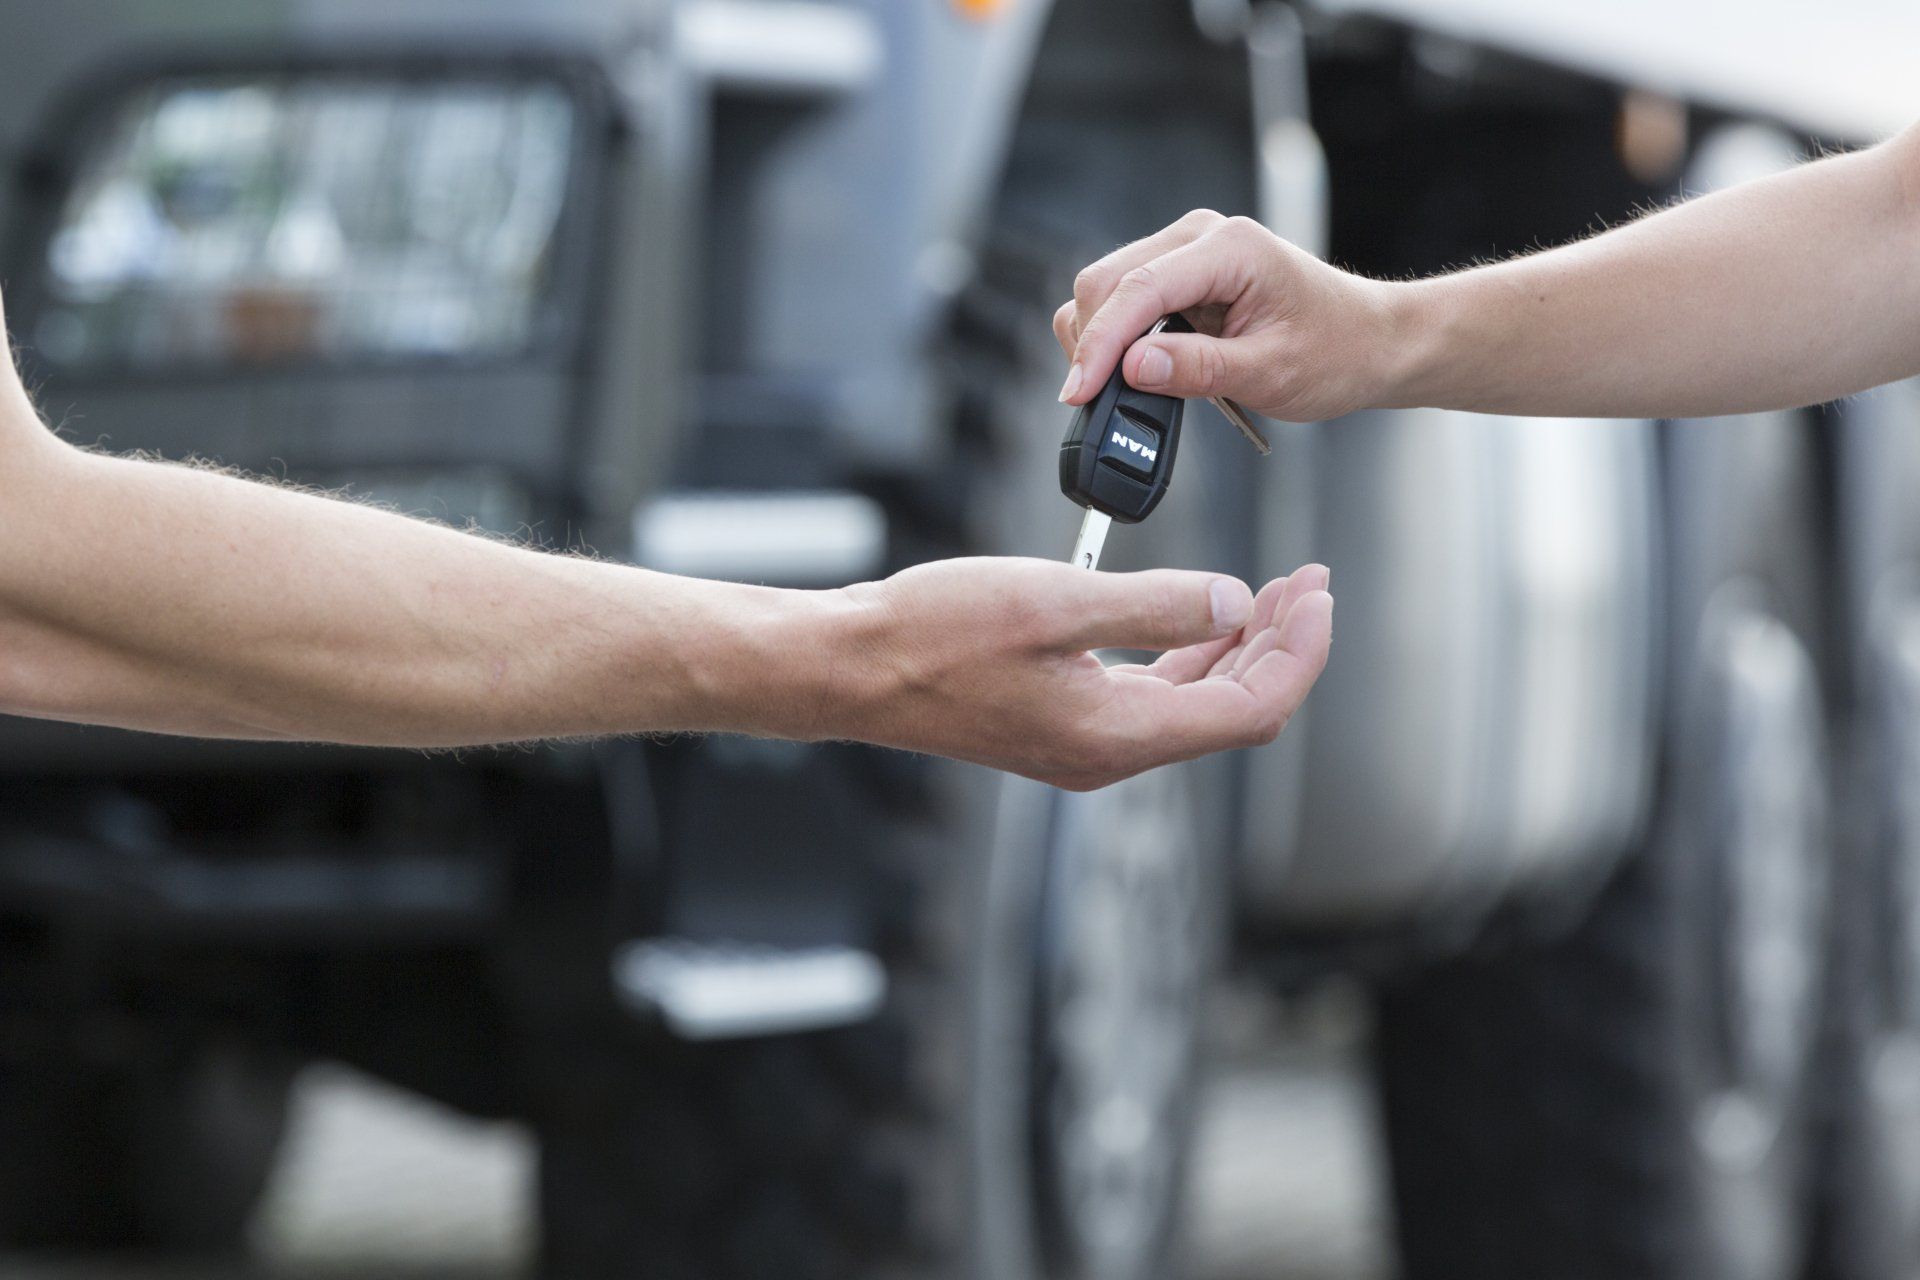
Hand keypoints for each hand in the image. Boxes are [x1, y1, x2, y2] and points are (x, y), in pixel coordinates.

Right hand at [835, 557, 1330, 789]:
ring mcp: (1085, 743)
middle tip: (1308, 582)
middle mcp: (1110, 753)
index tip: (1317, 592)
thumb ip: (1153, 605)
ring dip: (1240, 648)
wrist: (854, 667)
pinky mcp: (1063, 723)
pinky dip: (1190, 654)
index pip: (1250, 708)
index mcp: (1118, 734)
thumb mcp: (1055, 602)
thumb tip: (1235, 603)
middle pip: (1233, 711)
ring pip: (1195, 704)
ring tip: (1270, 592)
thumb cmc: (936, 634)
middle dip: (1281, 645)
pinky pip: (1153, 696)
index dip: (1298, 652)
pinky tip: (1199, 615)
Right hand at [1055, 209, 1400, 422]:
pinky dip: (1116, 338)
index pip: (1139, 290)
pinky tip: (1136, 370)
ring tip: (1123, 390)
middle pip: (1105, 282)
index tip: (1079, 392)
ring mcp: (1187, 251)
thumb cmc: (1337, 349)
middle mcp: (1200, 237)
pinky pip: (1124, 300)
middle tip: (1098, 402)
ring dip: (1100, 342)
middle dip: (1092, 344)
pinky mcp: (1180, 275)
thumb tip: (1131, 370)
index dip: (1100, 345)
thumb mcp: (1271, 373)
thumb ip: (1198, 369)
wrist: (1369, 340)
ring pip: (1105, 289)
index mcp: (1229, 248)